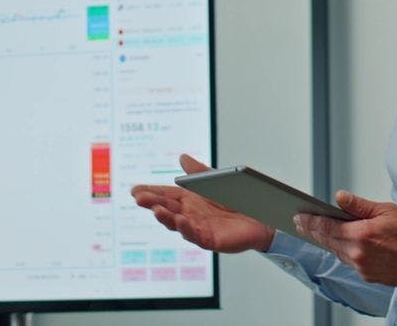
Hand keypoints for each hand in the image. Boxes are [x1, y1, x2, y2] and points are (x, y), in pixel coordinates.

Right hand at [131, 154, 274, 252]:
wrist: (261, 215)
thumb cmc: (236, 199)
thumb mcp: (215, 181)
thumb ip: (199, 173)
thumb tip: (182, 157)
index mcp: (189, 199)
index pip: (166, 195)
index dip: (151, 193)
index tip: (135, 190)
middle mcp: (190, 214)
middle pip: (168, 209)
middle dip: (152, 204)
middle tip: (139, 198)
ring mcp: (199, 228)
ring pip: (178, 224)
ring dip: (166, 218)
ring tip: (156, 210)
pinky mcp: (211, 239)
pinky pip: (196, 236)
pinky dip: (187, 229)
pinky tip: (180, 221)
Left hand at [294, 190, 396, 286]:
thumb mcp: (386, 210)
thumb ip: (359, 206)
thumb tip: (339, 197)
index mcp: (361, 235)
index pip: (326, 227)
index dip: (309, 222)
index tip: (298, 216)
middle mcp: (359, 254)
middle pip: (328, 241)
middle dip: (313, 231)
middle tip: (301, 222)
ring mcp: (363, 268)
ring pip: (338, 252)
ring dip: (329, 242)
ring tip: (319, 231)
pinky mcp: (369, 276)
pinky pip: (351, 262)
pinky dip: (345, 252)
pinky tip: (343, 244)